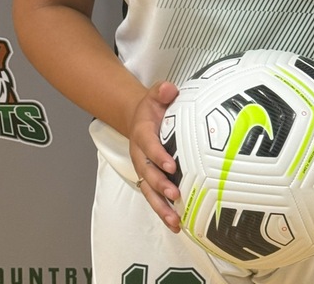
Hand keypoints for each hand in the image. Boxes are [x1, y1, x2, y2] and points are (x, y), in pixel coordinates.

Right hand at [129, 80, 181, 231]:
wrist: (137, 118)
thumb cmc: (152, 108)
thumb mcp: (155, 94)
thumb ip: (162, 91)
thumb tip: (169, 89)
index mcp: (142, 134)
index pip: (149, 145)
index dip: (158, 155)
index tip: (171, 165)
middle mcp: (140, 155)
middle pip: (147, 173)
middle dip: (159, 185)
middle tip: (174, 193)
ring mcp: (144, 169)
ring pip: (149, 191)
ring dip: (160, 206)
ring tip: (174, 221)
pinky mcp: (150, 179)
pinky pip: (154, 197)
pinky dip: (163, 211)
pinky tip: (176, 224)